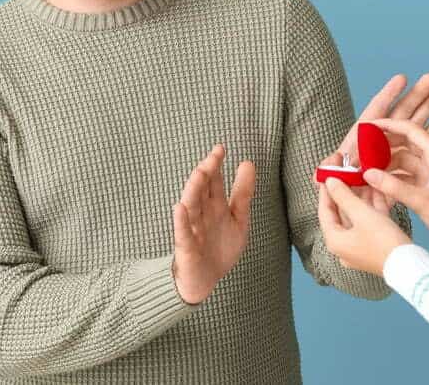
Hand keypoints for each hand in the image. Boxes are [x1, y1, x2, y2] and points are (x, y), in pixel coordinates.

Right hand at [172, 144, 255, 303]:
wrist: (206, 280)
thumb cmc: (220, 248)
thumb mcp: (238, 219)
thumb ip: (242, 193)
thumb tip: (248, 162)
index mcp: (214, 206)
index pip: (214, 181)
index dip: (216, 165)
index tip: (220, 148)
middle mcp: (202, 213)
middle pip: (202, 189)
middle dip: (206, 173)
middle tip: (213, 156)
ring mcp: (193, 228)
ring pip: (192, 206)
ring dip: (194, 189)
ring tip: (199, 173)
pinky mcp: (187, 247)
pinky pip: (183, 232)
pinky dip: (181, 220)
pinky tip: (180, 207)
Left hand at [317, 177, 411, 275]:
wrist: (411, 266)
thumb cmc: (384, 242)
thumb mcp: (362, 214)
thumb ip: (344, 196)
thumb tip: (329, 182)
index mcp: (335, 241)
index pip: (324, 211)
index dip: (326, 191)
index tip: (328, 175)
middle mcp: (344, 246)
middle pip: (341, 214)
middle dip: (347, 193)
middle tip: (347, 175)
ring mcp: (359, 247)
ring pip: (357, 218)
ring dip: (361, 199)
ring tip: (364, 179)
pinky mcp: (374, 247)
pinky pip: (369, 224)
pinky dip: (372, 209)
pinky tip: (378, 192)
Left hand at [319, 74, 428, 210]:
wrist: (359, 211)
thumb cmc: (347, 193)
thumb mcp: (340, 182)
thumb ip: (332, 173)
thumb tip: (326, 165)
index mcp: (364, 139)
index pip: (377, 112)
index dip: (388, 95)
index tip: (402, 78)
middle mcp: (383, 138)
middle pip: (401, 111)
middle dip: (416, 94)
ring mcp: (398, 145)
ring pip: (416, 120)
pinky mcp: (410, 157)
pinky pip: (424, 138)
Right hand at [363, 118, 428, 264]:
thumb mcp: (421, 201)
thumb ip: (393, 186)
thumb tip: (368, 174)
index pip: (410, 130)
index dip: (388, 125)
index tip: (368, 127)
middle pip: (403, 143)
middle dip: (382, 146)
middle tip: (361, 150)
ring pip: (401, 160)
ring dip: (384, 163)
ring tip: (365, 169)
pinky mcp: (425, 184)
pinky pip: (403, 174)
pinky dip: (390, 177)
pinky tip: (377, 184)